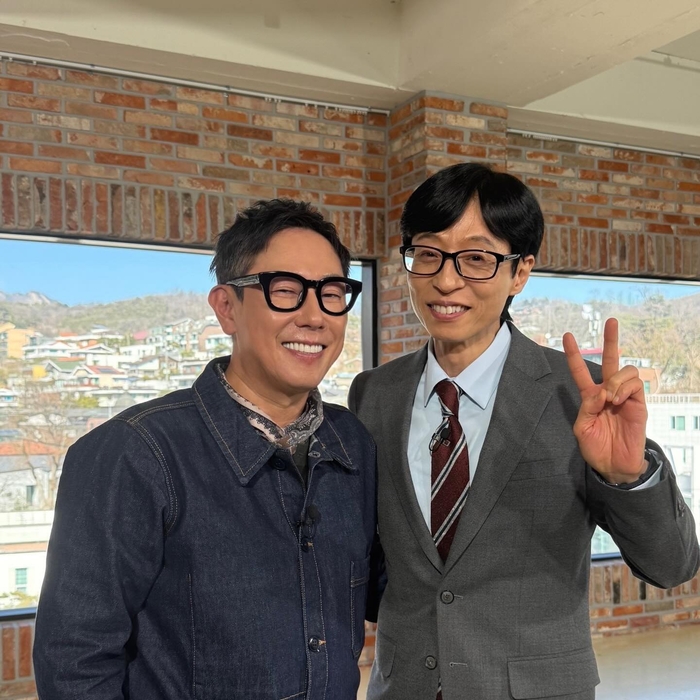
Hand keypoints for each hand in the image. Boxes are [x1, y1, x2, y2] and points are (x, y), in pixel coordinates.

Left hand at [562, 318, 647, 483]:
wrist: (614, 465)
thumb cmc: (596, 447)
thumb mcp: (582, 428)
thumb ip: (587, 407)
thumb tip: (601, 391)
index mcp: (591, 396)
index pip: (581, 371)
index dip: (573, 354)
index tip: (567, 335)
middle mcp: (608, 392)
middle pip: (610, 360)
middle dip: (611, 340)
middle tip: (611, 321)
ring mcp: (625, 396)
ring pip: (625, 370)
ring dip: (615, 380)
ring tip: (610, 397)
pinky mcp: (639, 403)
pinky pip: (636, 384)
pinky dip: (625, 388)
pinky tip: (618, 400)